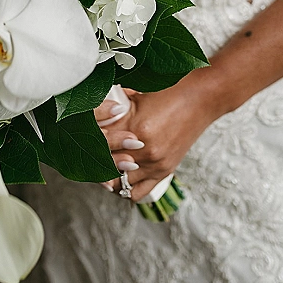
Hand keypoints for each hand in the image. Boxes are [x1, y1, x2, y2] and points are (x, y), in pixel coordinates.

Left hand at [96, 73, 218, 201]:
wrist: (201, 98)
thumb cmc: (172, 91)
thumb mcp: (138, 94)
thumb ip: (116, 106)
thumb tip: (96, 110)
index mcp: (134, 126)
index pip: (100, 143)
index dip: (88, 143)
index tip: (81, 141)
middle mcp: (144, 148)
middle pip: (107, 165)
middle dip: (94, 161)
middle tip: (85, 156)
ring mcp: (155, 162)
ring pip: (120, 181)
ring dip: (109, 176)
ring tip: (101, 167)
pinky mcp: (165, 171)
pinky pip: (138, 191)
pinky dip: (125, 188)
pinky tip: (119, 179)